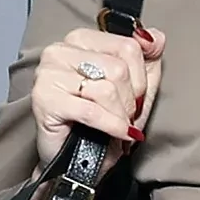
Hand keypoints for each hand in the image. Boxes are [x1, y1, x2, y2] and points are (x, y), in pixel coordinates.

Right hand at [30, 20, 162, 172]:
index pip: (128, 47)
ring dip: (121, 116)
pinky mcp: (45, 99)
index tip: (137, 99)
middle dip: (130, 100)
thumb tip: (154, 37)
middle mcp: (60, 50)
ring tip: (119, 127)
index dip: (141, 80)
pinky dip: (112, 126)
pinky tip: (119, 134)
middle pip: (118, 69)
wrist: (74, 162)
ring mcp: (48, 73)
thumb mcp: (135, 85)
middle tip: (127, 117)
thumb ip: (148, 56)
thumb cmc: (101, 123)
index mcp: (80, 39)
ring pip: (106, 89)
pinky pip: (92, 111)